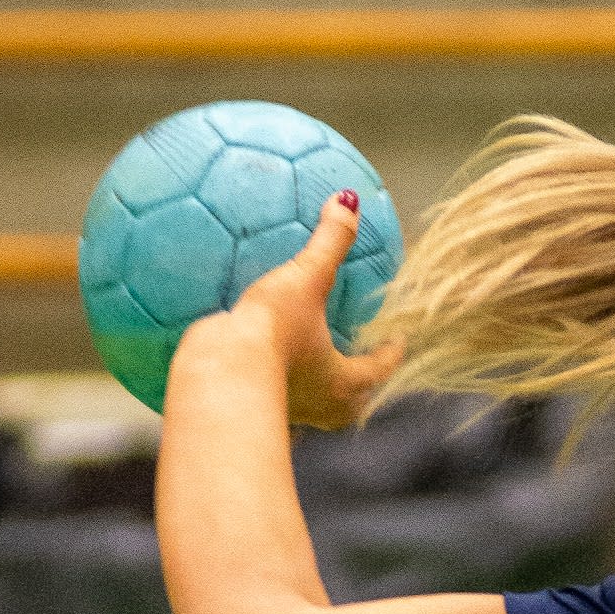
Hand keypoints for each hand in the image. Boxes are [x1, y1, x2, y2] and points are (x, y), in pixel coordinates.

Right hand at [175, 192, 401, 434]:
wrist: (219, 372)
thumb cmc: (272, 333)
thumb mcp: (306, 279)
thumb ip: (330, 242)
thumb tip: (348, 201)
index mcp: (345, 383)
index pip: (381, 368)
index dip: (391, 351)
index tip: (396, 338)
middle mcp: (323, 408)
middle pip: (354, 398)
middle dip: (359, 377)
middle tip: (359, 353)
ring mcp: (290, 413)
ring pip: (317, 404)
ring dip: (319, 384)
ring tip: (312, 359)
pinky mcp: (257, 407)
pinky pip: (278, 395)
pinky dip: (278, 380)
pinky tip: (263, 361)